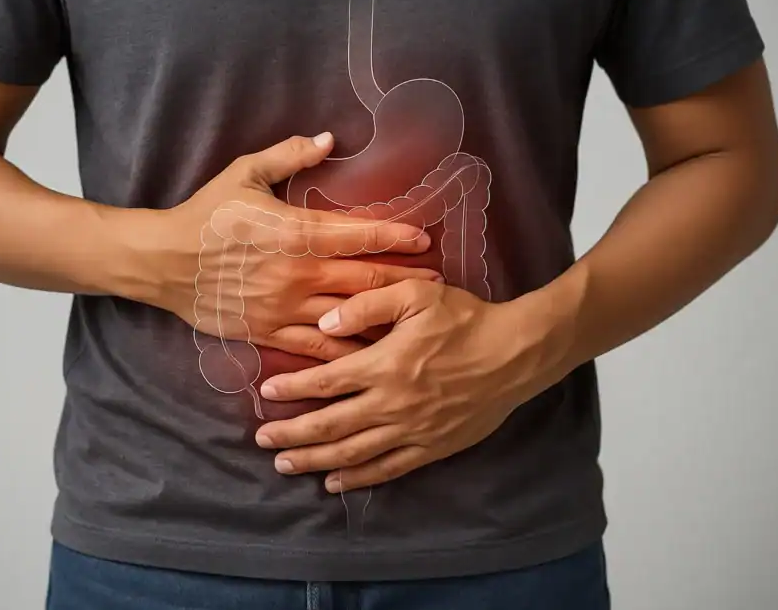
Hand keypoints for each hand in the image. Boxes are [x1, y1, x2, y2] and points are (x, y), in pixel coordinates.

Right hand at [119, 133, 440, 361]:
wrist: (161, 262)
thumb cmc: (204, 215)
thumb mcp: (244, 174)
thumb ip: (289, 154)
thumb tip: (329, 137)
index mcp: (295, 231)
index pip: (360, 234)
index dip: (397, 236)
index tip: (424, 239)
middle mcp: (297, 273)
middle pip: (365, 279)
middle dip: (405, 280)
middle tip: (437, 282)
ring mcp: (284, 307)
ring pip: (348, 316)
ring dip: (384, 317)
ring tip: (415, 319)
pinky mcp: (268, 332)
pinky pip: (316, 347)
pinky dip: (346, 349)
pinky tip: (370, 353)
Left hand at [253, 279, 568, 491]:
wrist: (515, 354)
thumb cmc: (465, 319)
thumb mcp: (416, 294)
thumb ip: (367, 304)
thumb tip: (323, 324)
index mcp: (385, 364)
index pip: (326, 381)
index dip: (292, 389)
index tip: (266, 393)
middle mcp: (393, 403)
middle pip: (331, 425)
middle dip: (292, 434)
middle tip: (263, 440)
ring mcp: (412, 430)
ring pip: (353, 453)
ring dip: (315, 460)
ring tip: (285, 465)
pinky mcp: (431, 447)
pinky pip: (387, 469)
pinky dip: (358, 478)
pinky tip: (334, 483)